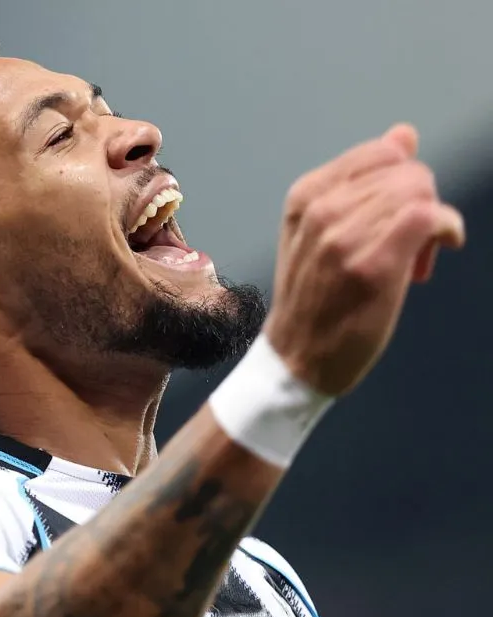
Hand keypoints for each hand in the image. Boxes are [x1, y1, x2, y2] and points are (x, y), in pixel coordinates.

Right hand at [265, 123, 465, 395]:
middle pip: (408, 172)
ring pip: (421, 191)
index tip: (397, 213)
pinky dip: (446, 228)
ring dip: (434, 220)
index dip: (405, 178)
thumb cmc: (314, 298)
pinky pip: (429, 217)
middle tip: (412, 241)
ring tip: (418, 254)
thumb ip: (360, 182)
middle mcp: (321, 210)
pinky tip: (439, 248)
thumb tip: (403, 133)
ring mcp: (344, 238)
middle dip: (422, 200)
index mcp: (306, 195)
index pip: (383, 152)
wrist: (297, 357)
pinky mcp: (373, 266)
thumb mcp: (322, 229)